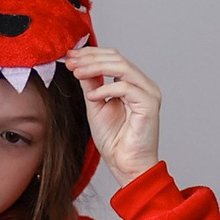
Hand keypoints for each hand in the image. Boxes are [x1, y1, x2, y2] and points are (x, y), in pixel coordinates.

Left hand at [65, 46, 161, 184]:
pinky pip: (126, 88)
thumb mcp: (95, 106)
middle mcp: (143, 85)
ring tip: (77, 73)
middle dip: (90, 58)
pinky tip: (92, 96)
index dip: (90, 54)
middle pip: (117, 58)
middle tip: (71, 62)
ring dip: (96, 67)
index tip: (69, 57)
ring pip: (122, 67)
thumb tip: (79, 66)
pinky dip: (106, 89)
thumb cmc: (115, 141)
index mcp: (132, 83)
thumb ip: (91, 85)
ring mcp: (148, 93)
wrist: (126, 165)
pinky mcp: (149, 104)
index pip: (113, 58)